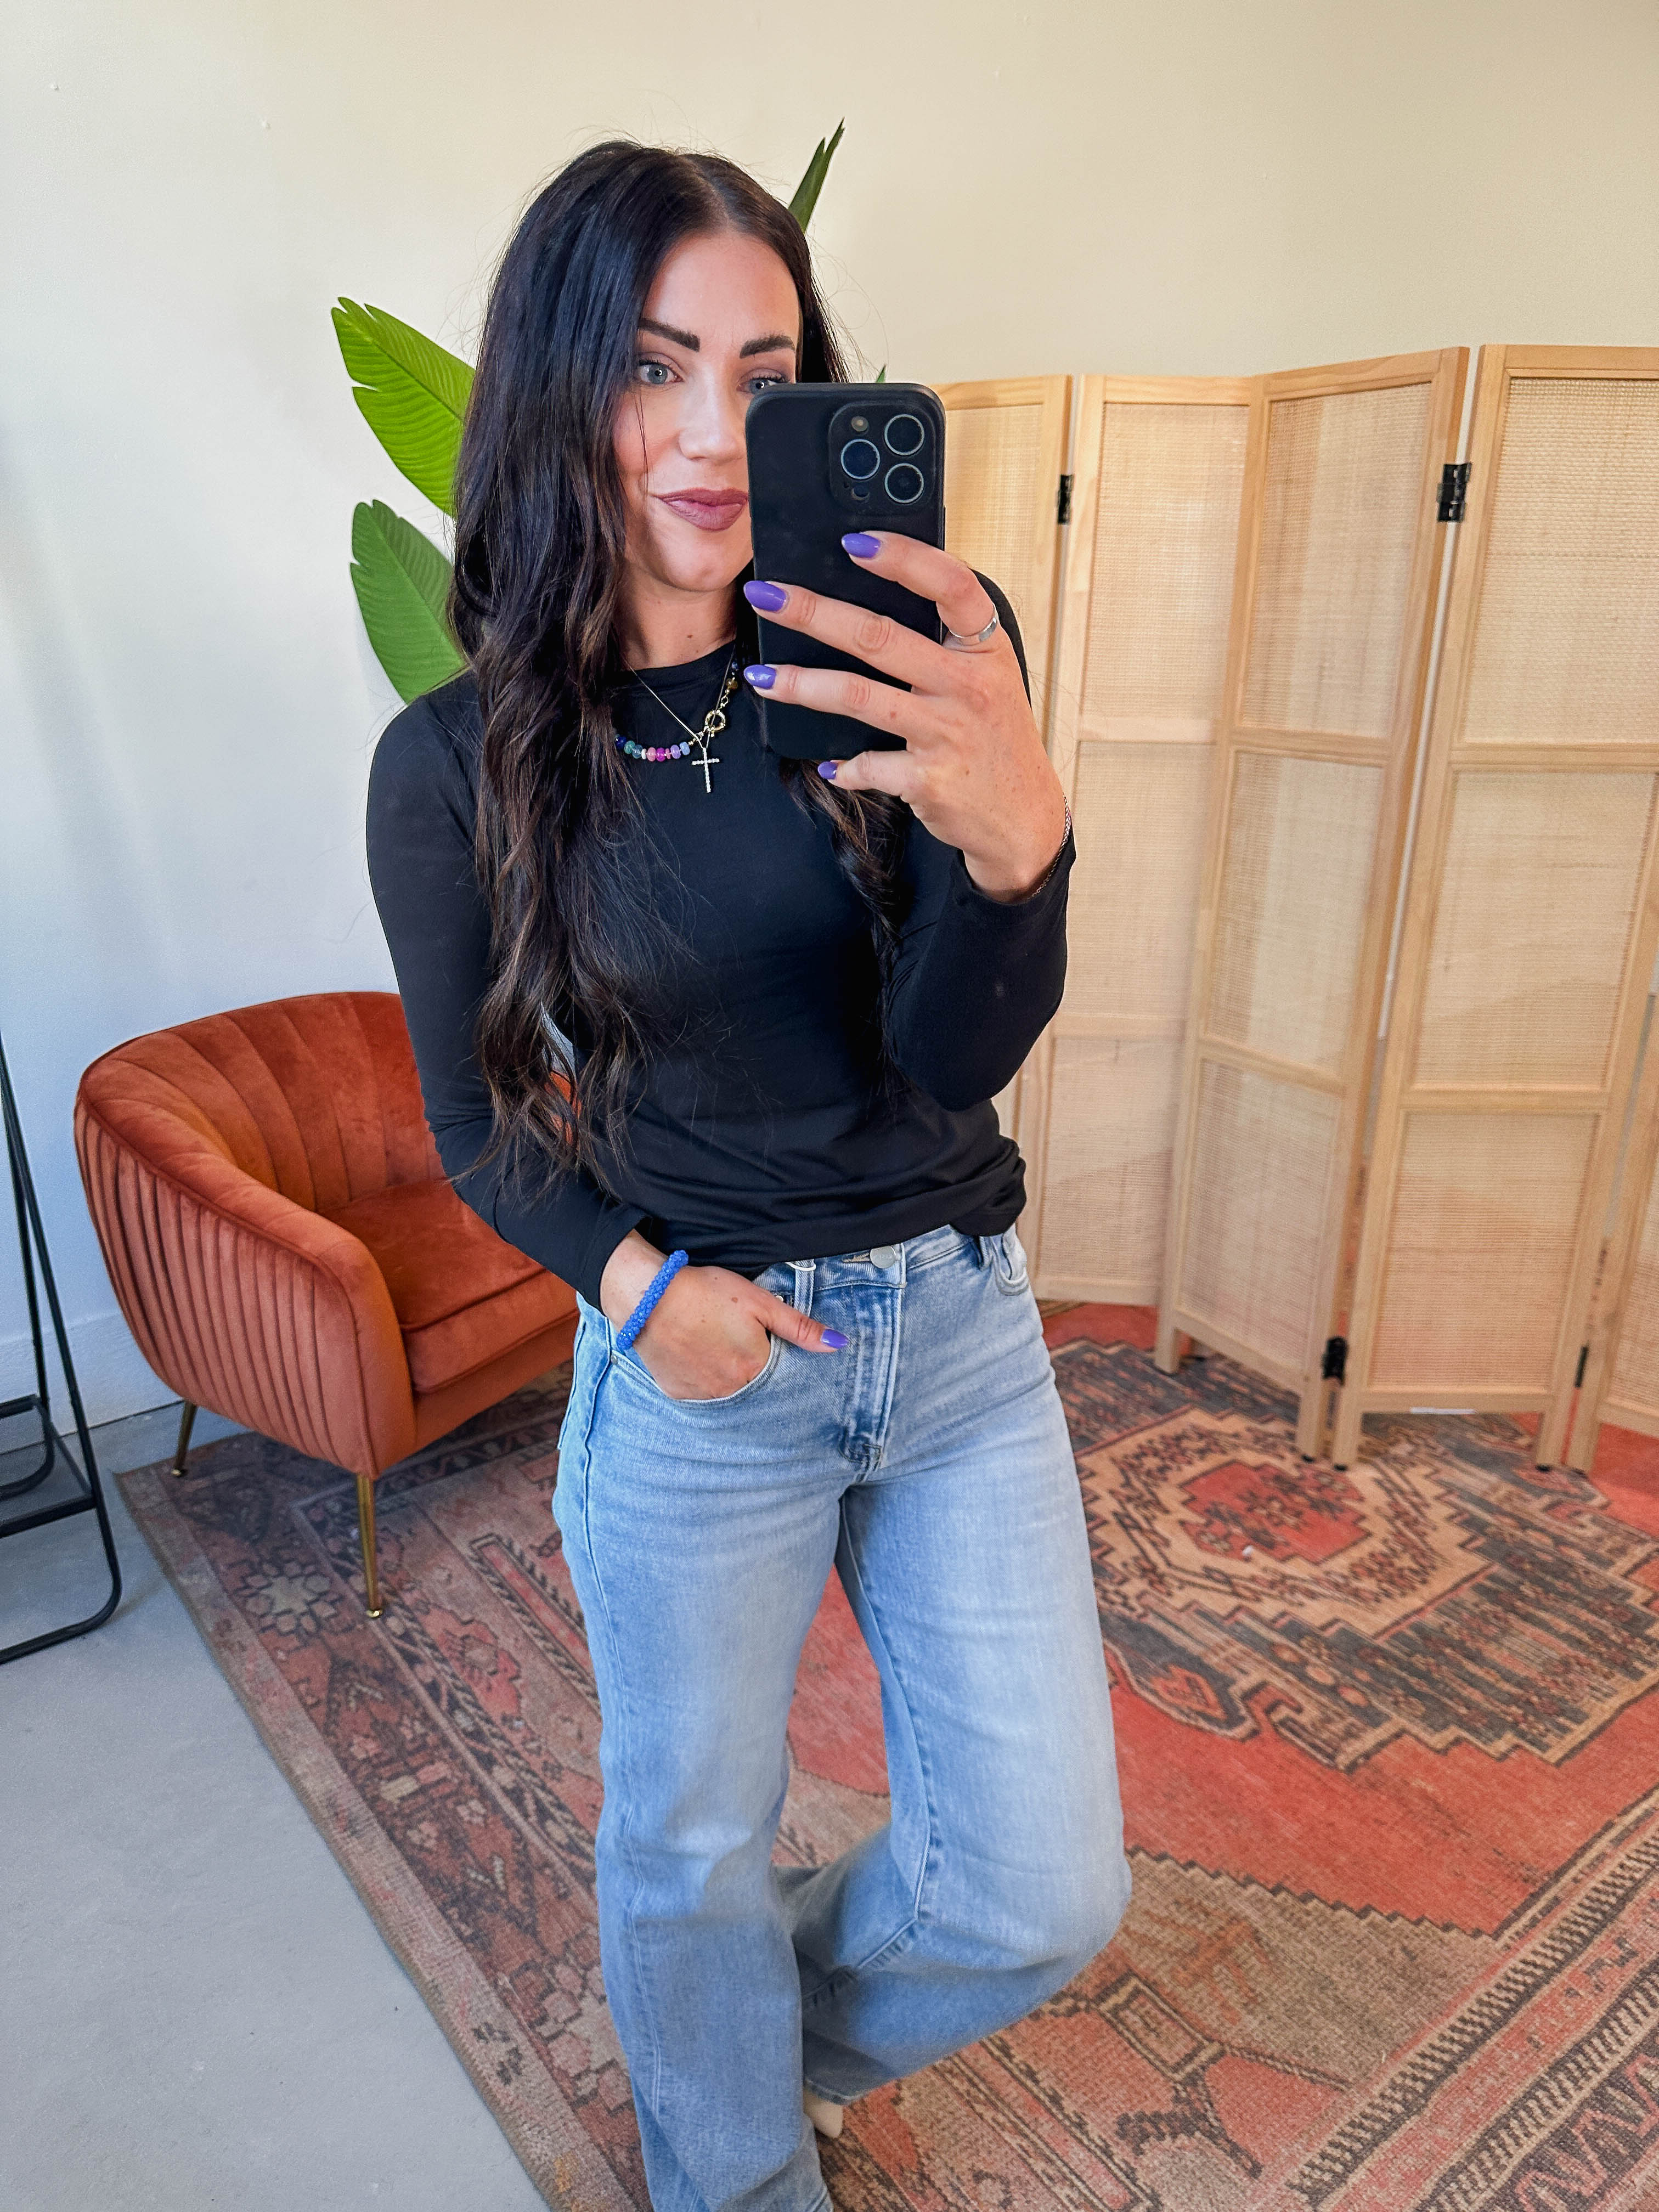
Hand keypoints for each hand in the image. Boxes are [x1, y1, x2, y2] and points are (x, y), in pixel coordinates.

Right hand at [598, 1231, 844, 1401]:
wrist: (649, 1295)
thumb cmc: (706, 1292)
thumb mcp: (759, 1302)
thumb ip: (800, 1327)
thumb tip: (839, 1345)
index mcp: (755, 1369)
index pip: (780, 1375)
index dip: (775, 1356)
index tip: (765, 1341)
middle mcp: (730, 1391)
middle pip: (753, 1385)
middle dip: (751, 1367)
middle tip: (734, 1339)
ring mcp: (702, 1395)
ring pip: (726, 1391)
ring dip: (727, 1374)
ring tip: (714, 1344)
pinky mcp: (677, 1392)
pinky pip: (699, 1392)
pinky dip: (701, 1377)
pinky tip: (695, 1353)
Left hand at [741, 536, 1067, 900]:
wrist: (1023, 816)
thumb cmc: (994, 737)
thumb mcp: (988, 678)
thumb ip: (944, 643)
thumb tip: (866, 602)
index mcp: (985, 649)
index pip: (950, 585)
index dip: (903, 558)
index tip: (853, 541)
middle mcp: (968, 685)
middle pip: (880, 636)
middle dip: (813, 612)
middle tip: (765, 595)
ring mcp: (948, 733)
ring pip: (859, 696)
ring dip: (801, 685)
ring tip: (760, 676)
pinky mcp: (929, 780)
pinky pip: (869, 764)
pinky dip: (844, 765)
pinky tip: (827, 764)